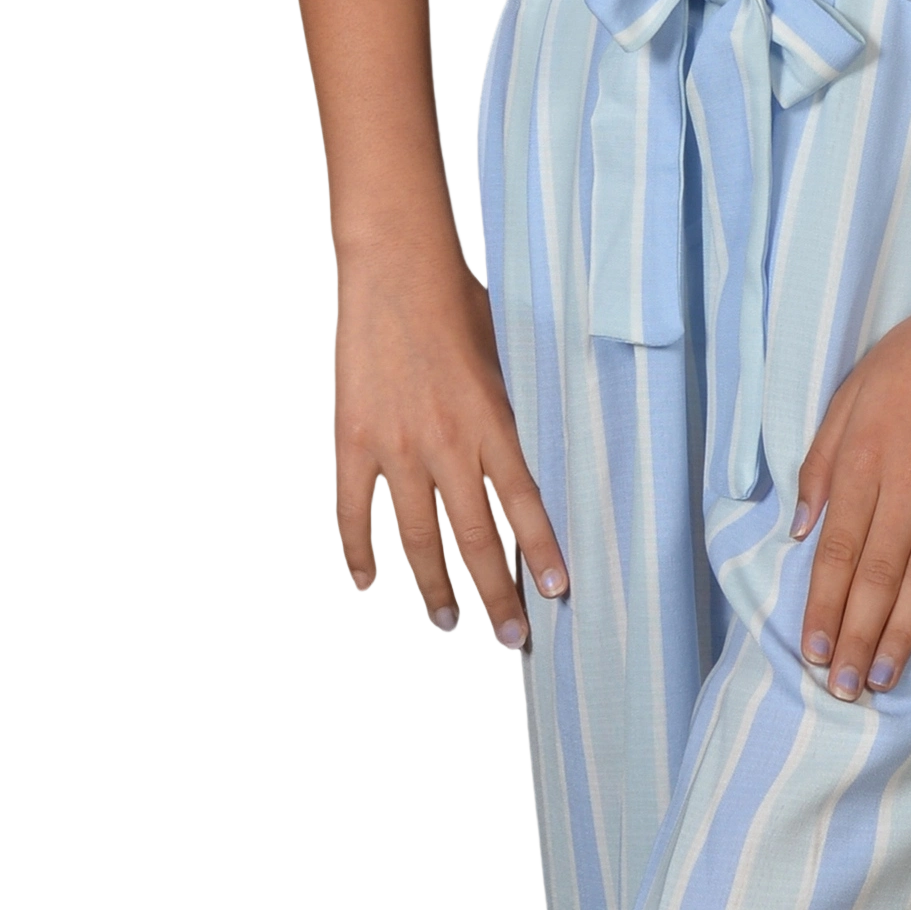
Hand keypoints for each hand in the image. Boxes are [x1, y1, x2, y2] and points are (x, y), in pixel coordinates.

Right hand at [331, 245, 567, 649]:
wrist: (395, 267)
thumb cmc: (457, 300)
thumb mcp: (503, 353)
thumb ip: (508, 408)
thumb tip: (526, 447)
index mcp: (492, 421)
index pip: (526, 503)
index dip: (542, 554)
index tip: (557, 595)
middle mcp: (448, 443)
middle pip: (476, 539)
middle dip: (495, 597)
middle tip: (510, 642)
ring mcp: (397, 446)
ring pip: (417, 538)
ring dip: (433, 588)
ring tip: (443, 624)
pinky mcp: (353, 440)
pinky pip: (356, 512)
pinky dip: (359, 554)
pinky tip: (365, 585)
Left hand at [790, 285, 910, 701]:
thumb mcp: (849, 395)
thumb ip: (821, 463)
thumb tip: (802, 530)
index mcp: (866, 457)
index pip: (839, 550)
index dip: (824, 607)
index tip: (812, 651)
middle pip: (878, 576)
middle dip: (857, 638)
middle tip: (843, 689)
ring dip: (899, 633)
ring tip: (881, 677)